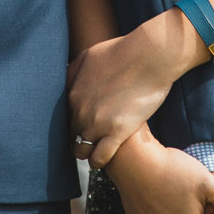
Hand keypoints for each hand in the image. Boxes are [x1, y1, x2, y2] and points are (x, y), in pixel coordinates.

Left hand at [69, 12, 197, 167]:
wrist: (149, 56)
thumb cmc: (122, 51)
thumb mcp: (89, 55)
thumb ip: (74, 72)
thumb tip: (66, 83)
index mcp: (73, 94)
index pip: (65, 119)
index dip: (73, 125)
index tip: (81, 128)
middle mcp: (81, 111)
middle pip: (72, 136)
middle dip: (78, 140)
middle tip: (88, 143)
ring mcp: (98, 123)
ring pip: (82, 150)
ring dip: (87, 153)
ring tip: (94, 154)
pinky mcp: (117, 133)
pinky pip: (100, 158)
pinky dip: (99, 161)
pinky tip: (102, 161)